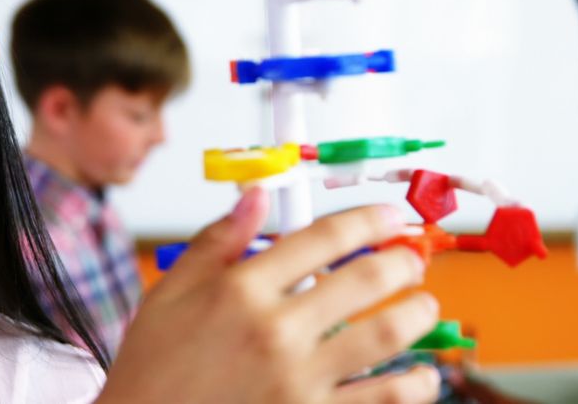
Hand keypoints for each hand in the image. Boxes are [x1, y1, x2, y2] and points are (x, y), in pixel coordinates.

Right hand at [98, 187, 439, 402]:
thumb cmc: (154, 369)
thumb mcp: (170, 293)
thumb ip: (217, 241)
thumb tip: (255, 194)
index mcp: (240, 290)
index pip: (323, 237)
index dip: (369, 220)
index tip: (389, 217)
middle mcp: (275, 331)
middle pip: (366, 280)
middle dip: (403, 263)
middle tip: (412, 260)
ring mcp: (298, 381)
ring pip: (386, 337)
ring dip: (418, 315)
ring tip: (424, 306)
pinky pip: (385, 400)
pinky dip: (415, 384)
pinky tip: (422, 374)